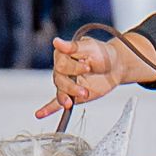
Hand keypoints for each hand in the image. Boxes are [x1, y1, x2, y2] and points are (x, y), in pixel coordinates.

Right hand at [40, 30, 155, 115]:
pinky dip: (48, 109)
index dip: (74, 67)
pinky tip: (40, 114)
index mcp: (64, 55)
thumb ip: (73, 46)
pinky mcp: (71, 95)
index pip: (61, 64)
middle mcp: (62, 69)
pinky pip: (56, 103)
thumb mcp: (90, 47)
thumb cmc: (102, 54)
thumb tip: (57, 41)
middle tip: (84, 89)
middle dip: (71, 86)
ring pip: (60, 91)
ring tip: (71, 101)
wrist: (115, 67)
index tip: (87, 67)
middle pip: (59, 79)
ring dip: (65, 97)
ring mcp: (66, 83)